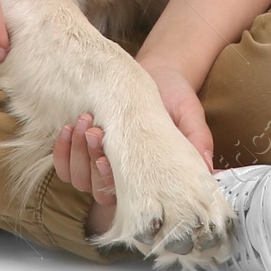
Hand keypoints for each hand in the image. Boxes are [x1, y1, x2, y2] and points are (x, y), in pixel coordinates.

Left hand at [52, 66, 215, 235]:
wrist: (158, 73)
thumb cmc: (176, 98)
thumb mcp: (191, 116)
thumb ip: (198, 141)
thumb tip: (208, 169)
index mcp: (150, 177)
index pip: (127, 198)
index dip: (111, 182)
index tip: (106, 158)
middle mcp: (125, 178)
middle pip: (96, 190)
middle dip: (90, 162)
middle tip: (94, 131)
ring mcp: (101, 165)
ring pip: (79, 178)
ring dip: (76, 152)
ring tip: (84, 121)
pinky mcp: (84, 151)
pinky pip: (64, 165)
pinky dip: (62, 149)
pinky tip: (68, 127)